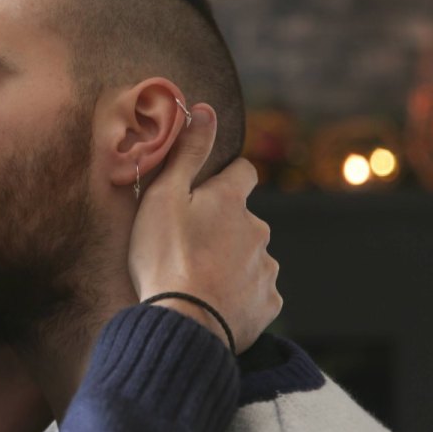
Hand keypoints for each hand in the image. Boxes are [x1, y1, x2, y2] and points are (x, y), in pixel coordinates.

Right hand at [129, 105, 280, 352]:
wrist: (184, 322)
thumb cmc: (165, 257)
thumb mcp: (164, 197)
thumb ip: (188, 153)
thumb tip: (206, 109)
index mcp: (230, 201)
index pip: (242, 173)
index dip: (224, 179)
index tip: (204, 193)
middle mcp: (257, 230)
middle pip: (245, 220)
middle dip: (225, 228)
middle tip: (189, 247)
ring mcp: (266, 268)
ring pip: (252, 256)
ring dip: (232, 262)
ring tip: (199, 280)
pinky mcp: (268, 304)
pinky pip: (257, 293)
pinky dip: (240, 295)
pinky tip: (215, 303)